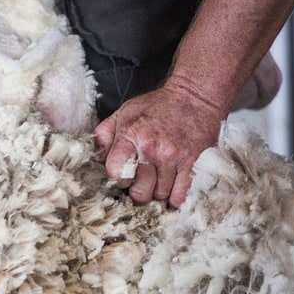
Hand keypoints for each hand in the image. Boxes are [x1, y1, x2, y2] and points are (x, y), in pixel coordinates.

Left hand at [92, 84, 224, 207]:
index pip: (116, 173)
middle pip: (139, 192)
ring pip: (160, 195)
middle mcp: (151, 149)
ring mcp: (173, 158)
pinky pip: (180, 195)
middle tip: (141, 183)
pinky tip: (171, 188)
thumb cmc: (158, 106)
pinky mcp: (193, 164)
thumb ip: (106, 135)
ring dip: (157, 193)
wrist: (195, 97)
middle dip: (138, 191)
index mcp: (130, 135)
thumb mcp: (125, 113)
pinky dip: (175, 197)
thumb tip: (98, 159)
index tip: (123, 176)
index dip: (118, 179)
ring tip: (157, 181)